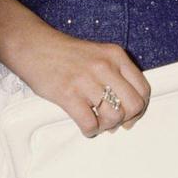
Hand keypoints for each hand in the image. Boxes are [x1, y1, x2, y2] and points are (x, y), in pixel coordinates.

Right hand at [7, 28, 150, 137]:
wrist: (34, 46)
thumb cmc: (65, 53)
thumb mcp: (99, 54)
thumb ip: (115, 74)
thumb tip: (126, 108)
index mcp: (116, 55)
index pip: (143, 88)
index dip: (141, 108)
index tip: (132, 115)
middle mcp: (105, 66)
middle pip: (133, 105)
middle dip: (127, 120)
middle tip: (115, 123)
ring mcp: (87, 80)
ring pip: (113, 116)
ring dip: (107, 126)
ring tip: (97, 122)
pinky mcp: (68, 95)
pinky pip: (89, 124)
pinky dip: (90, 131)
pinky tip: (85, 126)